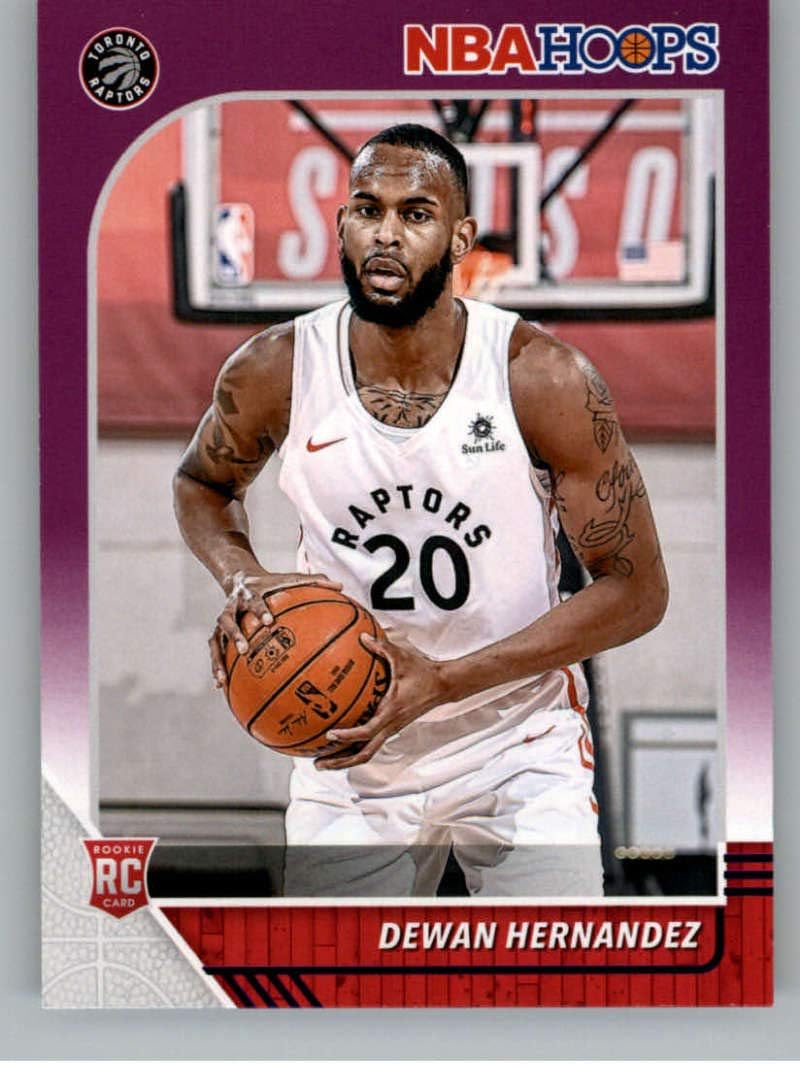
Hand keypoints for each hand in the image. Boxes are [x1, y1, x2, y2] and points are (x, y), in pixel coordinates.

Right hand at [210, 568, 341, 691]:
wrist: (240, 577)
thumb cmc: (271, 583)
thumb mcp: (289, 579)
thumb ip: (314, 581)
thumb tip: (341, 585)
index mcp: (251, 593)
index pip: (256, 600)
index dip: (260, 610)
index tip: (269, 621)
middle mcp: (233, 606)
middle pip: (230, 619)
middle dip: (236, 634)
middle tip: (244, 650)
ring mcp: (223, 619)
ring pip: (217, 639)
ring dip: (218, 658)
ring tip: (223, 677)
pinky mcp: (217, 631)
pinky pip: (215, 651)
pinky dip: (217, 667)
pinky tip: (221, 687)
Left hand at [313, 632, 452, 769]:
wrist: (443, 685)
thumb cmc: (423, 672)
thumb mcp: (401, 657)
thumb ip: (381, 647)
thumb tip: (362, 637)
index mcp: (392, 711)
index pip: (367, 731)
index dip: (348, 735)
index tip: (330, 735)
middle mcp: (391, 725)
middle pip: (364, 754)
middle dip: (340, 761)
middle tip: (318, 763)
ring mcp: (391, 729)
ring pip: (366, 753)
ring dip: (345, 760)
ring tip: (323, 762)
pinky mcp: (391, 728)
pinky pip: (370, 743)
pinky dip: (353, 748)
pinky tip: (339, 744)